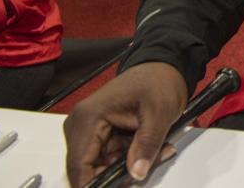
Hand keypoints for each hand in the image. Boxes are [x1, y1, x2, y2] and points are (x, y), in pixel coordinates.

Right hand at [64, 62, 187, 186]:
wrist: (164, 67)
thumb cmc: (159, 81)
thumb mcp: (160, 112)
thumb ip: (147, 144)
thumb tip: (136, 173)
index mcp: (88, 117)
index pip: (79, 166)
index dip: (94, 186)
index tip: (120, 187)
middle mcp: (81, 126)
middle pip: (90, 169)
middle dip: (118, 176)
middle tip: (147, 167)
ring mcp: (89, 131)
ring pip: (102, 166)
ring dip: (128, 167)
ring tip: (158, 152)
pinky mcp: (100, 135)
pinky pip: (111, 158)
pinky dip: (130, 159)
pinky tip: (152, 149)